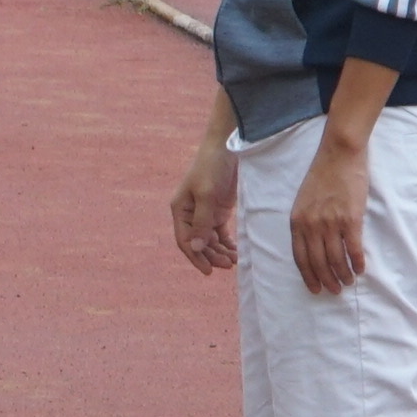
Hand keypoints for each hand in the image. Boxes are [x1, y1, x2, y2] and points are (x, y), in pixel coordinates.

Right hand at [170, 138, 238, 272]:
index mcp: (180, 210)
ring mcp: (205, 212)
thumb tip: (197, 248)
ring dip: (221, 251)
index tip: (209, 271)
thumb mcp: (206, 194)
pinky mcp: (219, 210)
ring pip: (211, 240)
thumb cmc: (211, 166)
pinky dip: (227, 243)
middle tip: (228, 265)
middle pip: (199, 243)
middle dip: (212, 256)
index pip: (185, 240)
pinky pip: (221, 232)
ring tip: (234, 261)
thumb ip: (202, 222)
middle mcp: (190, 214)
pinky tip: (236, 251)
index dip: (196, 257)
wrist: (227, 146)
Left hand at [289, 138, 371, 296]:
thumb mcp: (303, 201)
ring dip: (343, 274)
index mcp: (297, 222)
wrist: (338, 155)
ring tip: (349, 282)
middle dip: (326, 280)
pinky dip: (357, 262)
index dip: (308, 276)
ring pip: (336, 258)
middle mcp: (311, 225)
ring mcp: (330, 222)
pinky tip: (361, 269)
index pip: (300, 258)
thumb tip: (313, 245)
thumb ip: (305, 223)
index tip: (315, 288)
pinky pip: (353, 248)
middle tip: (335, 290)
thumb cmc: (322, 176)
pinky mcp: (350, 218)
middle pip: (318, 262)